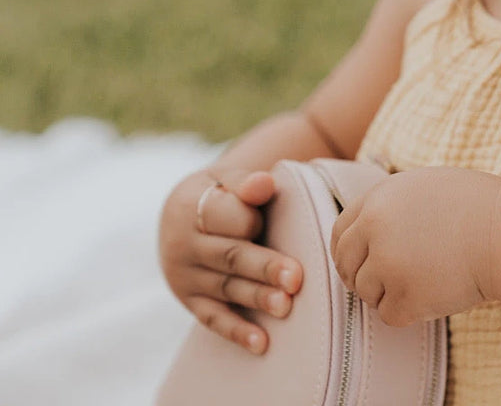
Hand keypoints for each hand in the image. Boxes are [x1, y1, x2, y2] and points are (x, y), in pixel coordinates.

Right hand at [158, 169, 303, 354]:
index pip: (224, 215)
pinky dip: (236, 331)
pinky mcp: (190, 300)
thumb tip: (263, 183)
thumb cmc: (220, 195)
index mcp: (192, 206)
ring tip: (286, 306)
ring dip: (256, 298)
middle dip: (263, 267)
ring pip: (226, 288)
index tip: (264, 225)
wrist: (182, 215)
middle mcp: (184, 244)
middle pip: (229, 256)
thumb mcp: (226, 181)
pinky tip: (261, 342)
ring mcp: (184, 276)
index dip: (248, 220)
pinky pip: (212, 318)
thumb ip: (246, 184)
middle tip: (295, 278)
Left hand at [330, 167, 500, 326]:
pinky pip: (390, 314)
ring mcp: (389, 266)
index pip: (340, 233)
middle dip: (362, 276)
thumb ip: (391, 203)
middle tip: (388, 281)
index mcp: (378, 200)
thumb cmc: (479, 207)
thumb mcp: (426, 185)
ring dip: (389, 293)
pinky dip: (409, 311)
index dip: (349, 251)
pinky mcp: (407, 297)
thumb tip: (367, 228)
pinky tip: (433, 295)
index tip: (362, 261)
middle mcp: (375, 230)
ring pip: (367, 293)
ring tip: (424, 281)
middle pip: (347, 265)